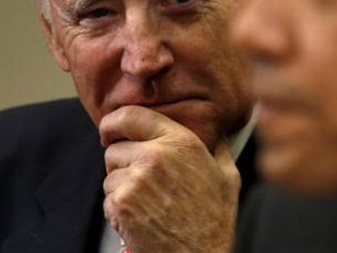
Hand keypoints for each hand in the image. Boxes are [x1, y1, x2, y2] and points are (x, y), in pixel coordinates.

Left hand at [100, 106, 239, 252]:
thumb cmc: (214, 221)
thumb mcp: (228, 176)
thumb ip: (218, 148)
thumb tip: (218, 132)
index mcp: (182, 141)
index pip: (131, 115)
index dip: (114, 122)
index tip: (111, 130)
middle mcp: (156, 155)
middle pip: (115, 147)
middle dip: (122, 162)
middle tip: (142, 181)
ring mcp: (136, 179)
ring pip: (109, 174)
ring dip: (121, 187)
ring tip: (148, 203)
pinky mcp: (121, 204)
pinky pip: (108, 198)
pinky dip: (119, 209)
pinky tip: (142, 217)